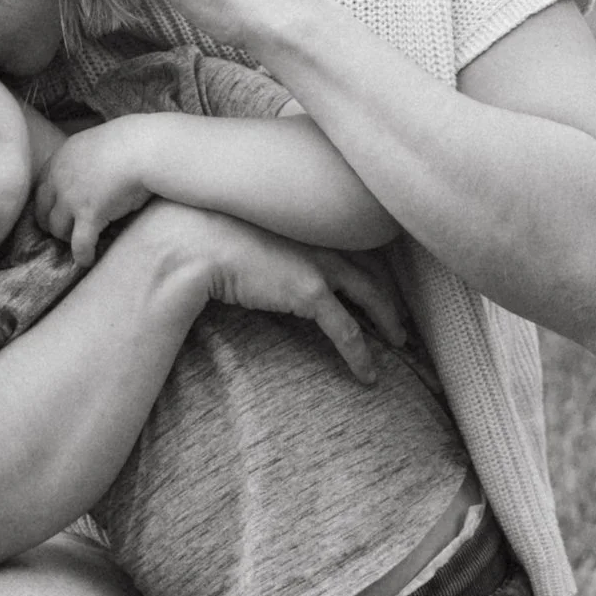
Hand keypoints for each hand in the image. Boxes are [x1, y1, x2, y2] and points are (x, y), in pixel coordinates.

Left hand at [34, 117, 167, 267]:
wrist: (144, 148)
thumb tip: (88, 177)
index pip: (41, 190)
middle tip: (64, 234)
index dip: (47, 206)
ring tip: (80, 245)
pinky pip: (80, 244)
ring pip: (58, 230)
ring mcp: (72, 198)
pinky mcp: (89, 215)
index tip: (53, 215)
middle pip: (43, 212)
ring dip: (67, 239)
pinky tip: (88, 260)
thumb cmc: (130, 144)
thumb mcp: (96, 145)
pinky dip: (82, 255)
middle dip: (52, 225)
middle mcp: (59, 180)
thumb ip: (83, 161)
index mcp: (59, 160)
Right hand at [134, 199, 405, 380]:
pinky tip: (368, 374)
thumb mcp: (246, 230)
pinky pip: (347, 330)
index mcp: (310, 221)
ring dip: (388, 321)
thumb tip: (265, 255)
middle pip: (374, 268)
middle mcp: (322, 238)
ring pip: (372, 297)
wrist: (193, 241)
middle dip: (391, 293)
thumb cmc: (207, 234)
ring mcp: (320, 263)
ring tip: (399, 341)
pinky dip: (361, 354)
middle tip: (402, 315)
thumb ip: (267, 241)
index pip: (356, 243)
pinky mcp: (310, 292)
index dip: (373, 265)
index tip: (383, 282)